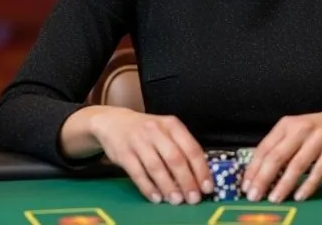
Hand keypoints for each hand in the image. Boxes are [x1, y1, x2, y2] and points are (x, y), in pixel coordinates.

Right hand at [89, 107, 211, 204]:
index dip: (201, 169)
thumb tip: (198, 174)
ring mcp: (139, 142)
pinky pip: (138, 174)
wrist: (114, 122)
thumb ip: (181, 147)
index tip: (207, 186)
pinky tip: (156, 197)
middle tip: (193, 198)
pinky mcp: (124, 154)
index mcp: (172, 125)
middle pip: (175, 159)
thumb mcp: (166, 129)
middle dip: (187, 181)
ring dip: (169, 186)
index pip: (191, 148)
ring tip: (176, 200)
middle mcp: (157, 131)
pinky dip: (148, 187)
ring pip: (157, 167)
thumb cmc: (147, 130)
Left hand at [242, 104, 321, 202]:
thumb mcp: (298, 130)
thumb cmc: (321, 128)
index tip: (246, 185)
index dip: (253, 169)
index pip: (264, 148)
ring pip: (296, 164)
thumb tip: (260, 172)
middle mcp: (301, 128)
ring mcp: (318, 138)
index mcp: (287, 124)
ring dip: (283, 184)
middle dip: (263, 179)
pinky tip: (300, 195)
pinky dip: (308, 185)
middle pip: (277, 156)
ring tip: (275, 198)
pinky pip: (319, 170)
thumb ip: (281, 146)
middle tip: (255, 195)